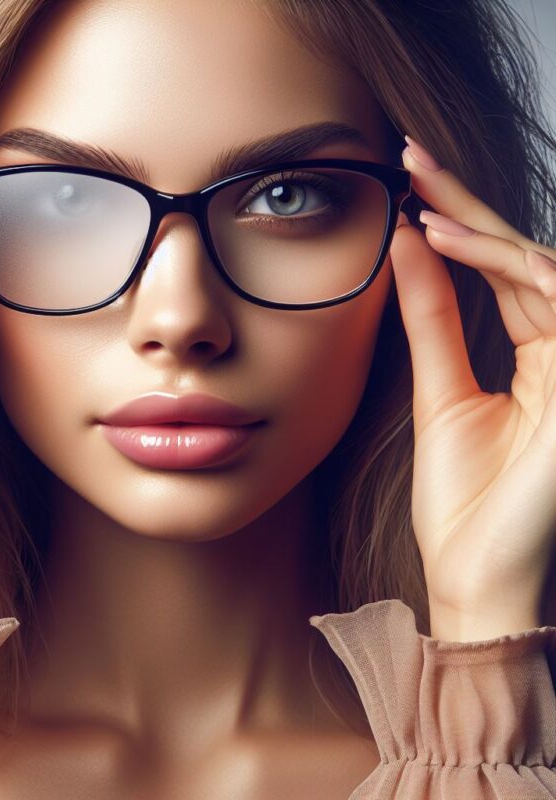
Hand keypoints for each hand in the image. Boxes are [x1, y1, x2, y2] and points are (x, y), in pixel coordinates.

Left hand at [388, 135, 555, 640]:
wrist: (476, 570)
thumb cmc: (461, 498)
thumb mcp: (440, 392)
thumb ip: (433, 321)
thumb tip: (407, 251)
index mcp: (539, 357)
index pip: (501, 273)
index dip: (459, 224)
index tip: (407, 184)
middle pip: (520, 257)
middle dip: (466, 202)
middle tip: (410, 155)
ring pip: (541, 267)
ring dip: (479, 224)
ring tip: (417, 194)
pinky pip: (551, 297)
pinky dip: (501, 263)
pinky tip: (446, 238)